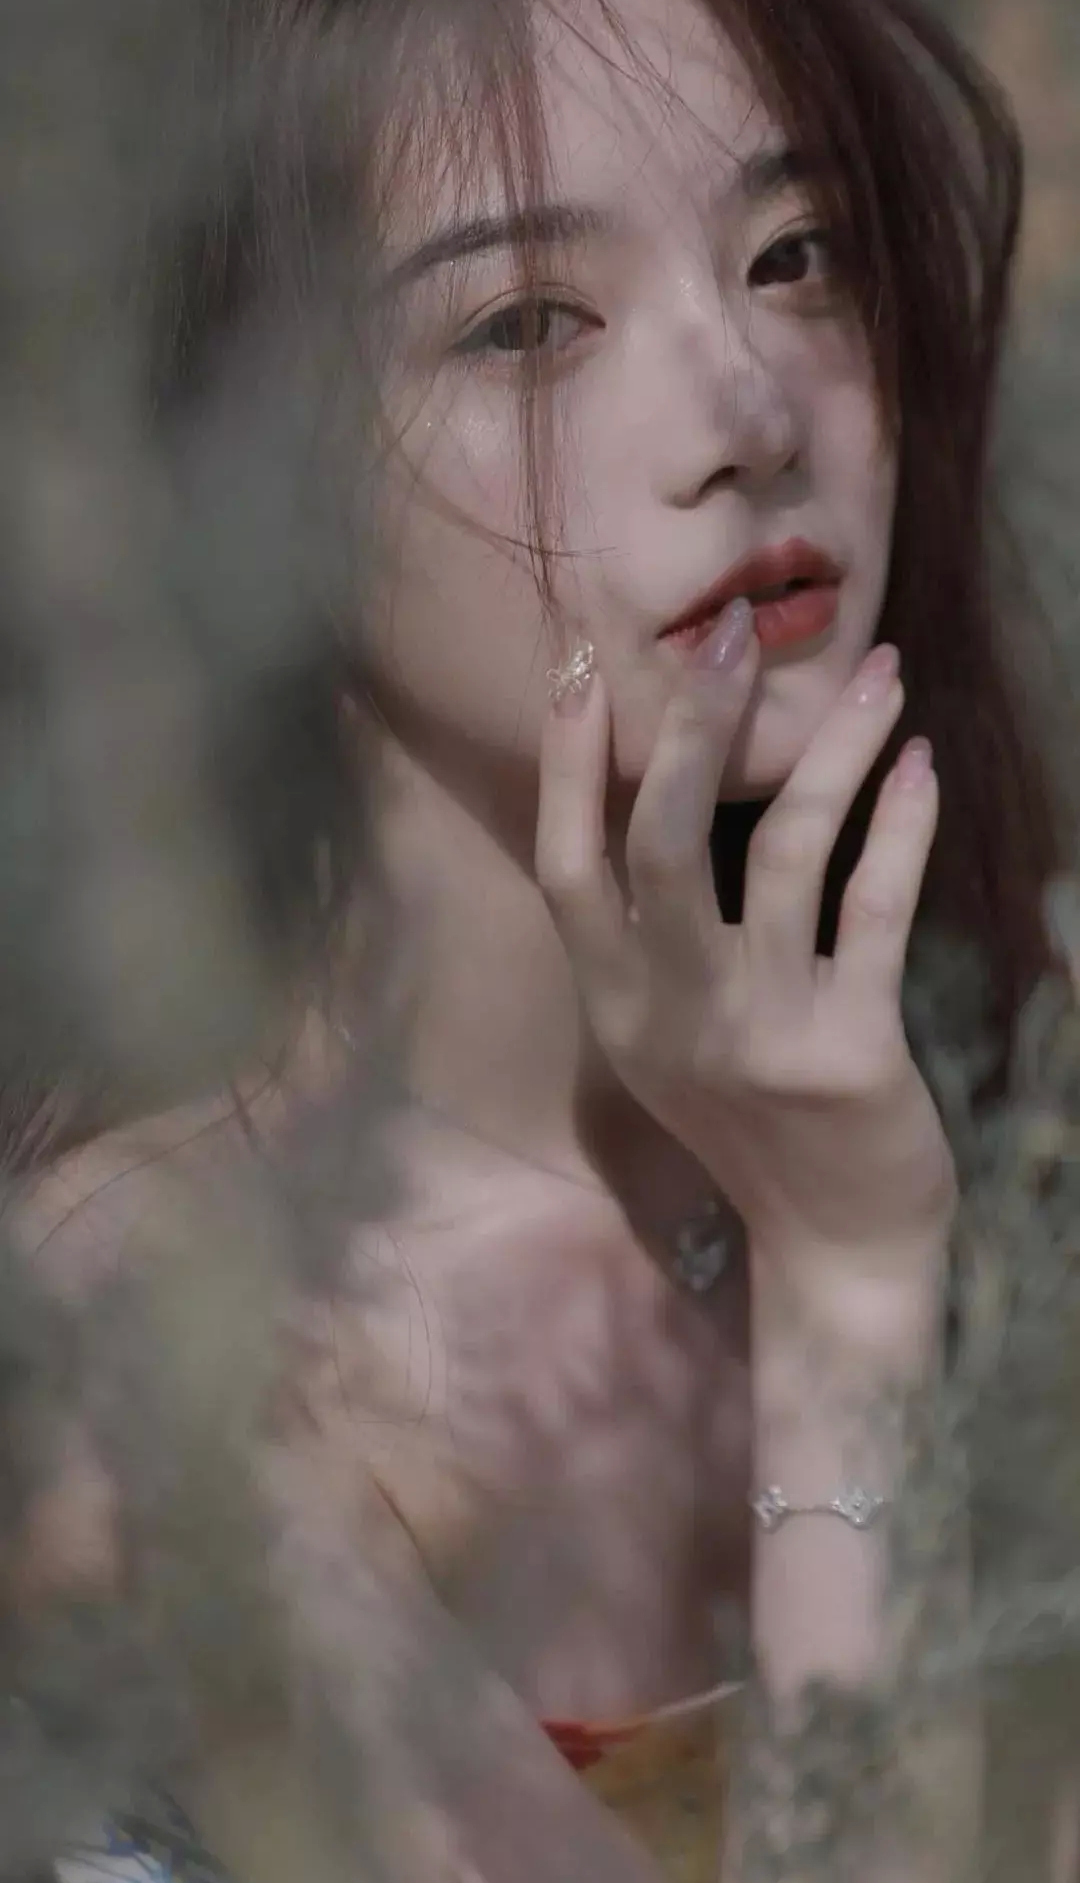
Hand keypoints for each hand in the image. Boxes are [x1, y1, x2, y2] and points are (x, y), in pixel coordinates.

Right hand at [536, 612, 956, 1281]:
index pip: (565, 867)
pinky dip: (900, 828)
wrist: (833, 1250)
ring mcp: (758, 1034)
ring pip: (782, 853)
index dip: (565, 765)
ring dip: (834, 750)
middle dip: (693, 723)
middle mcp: (671, 1016)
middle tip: (733, 632)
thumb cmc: (754, 1127)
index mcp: (615, 1008)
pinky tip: (919, 766)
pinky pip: (875, 913)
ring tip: (881, 673)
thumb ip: (648, 941)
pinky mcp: (850, 1052)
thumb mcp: (667, 1042)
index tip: (581, 665)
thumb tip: (649, 795)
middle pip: (659, 840)